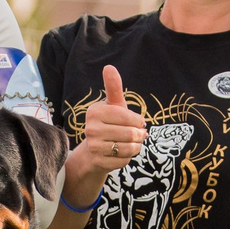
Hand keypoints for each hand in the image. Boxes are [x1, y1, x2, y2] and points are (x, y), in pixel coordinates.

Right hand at [64, 66, 144, 190]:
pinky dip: (128, 157)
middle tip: (136, 135)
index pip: (127, 116)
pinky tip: (120, 153)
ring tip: (130, 143)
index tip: (137, 122)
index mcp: (94, 111)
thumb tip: (109, 66)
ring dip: (135, 147)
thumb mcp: (113, 105)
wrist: (95, 151)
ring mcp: (93, 146)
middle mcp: (90, 129)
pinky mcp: (98, 162)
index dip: (138, 121)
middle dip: (139, 135)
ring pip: (129, 148)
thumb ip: (113, 87)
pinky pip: (125, 160)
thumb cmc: (110, 123)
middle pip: (130, 133)